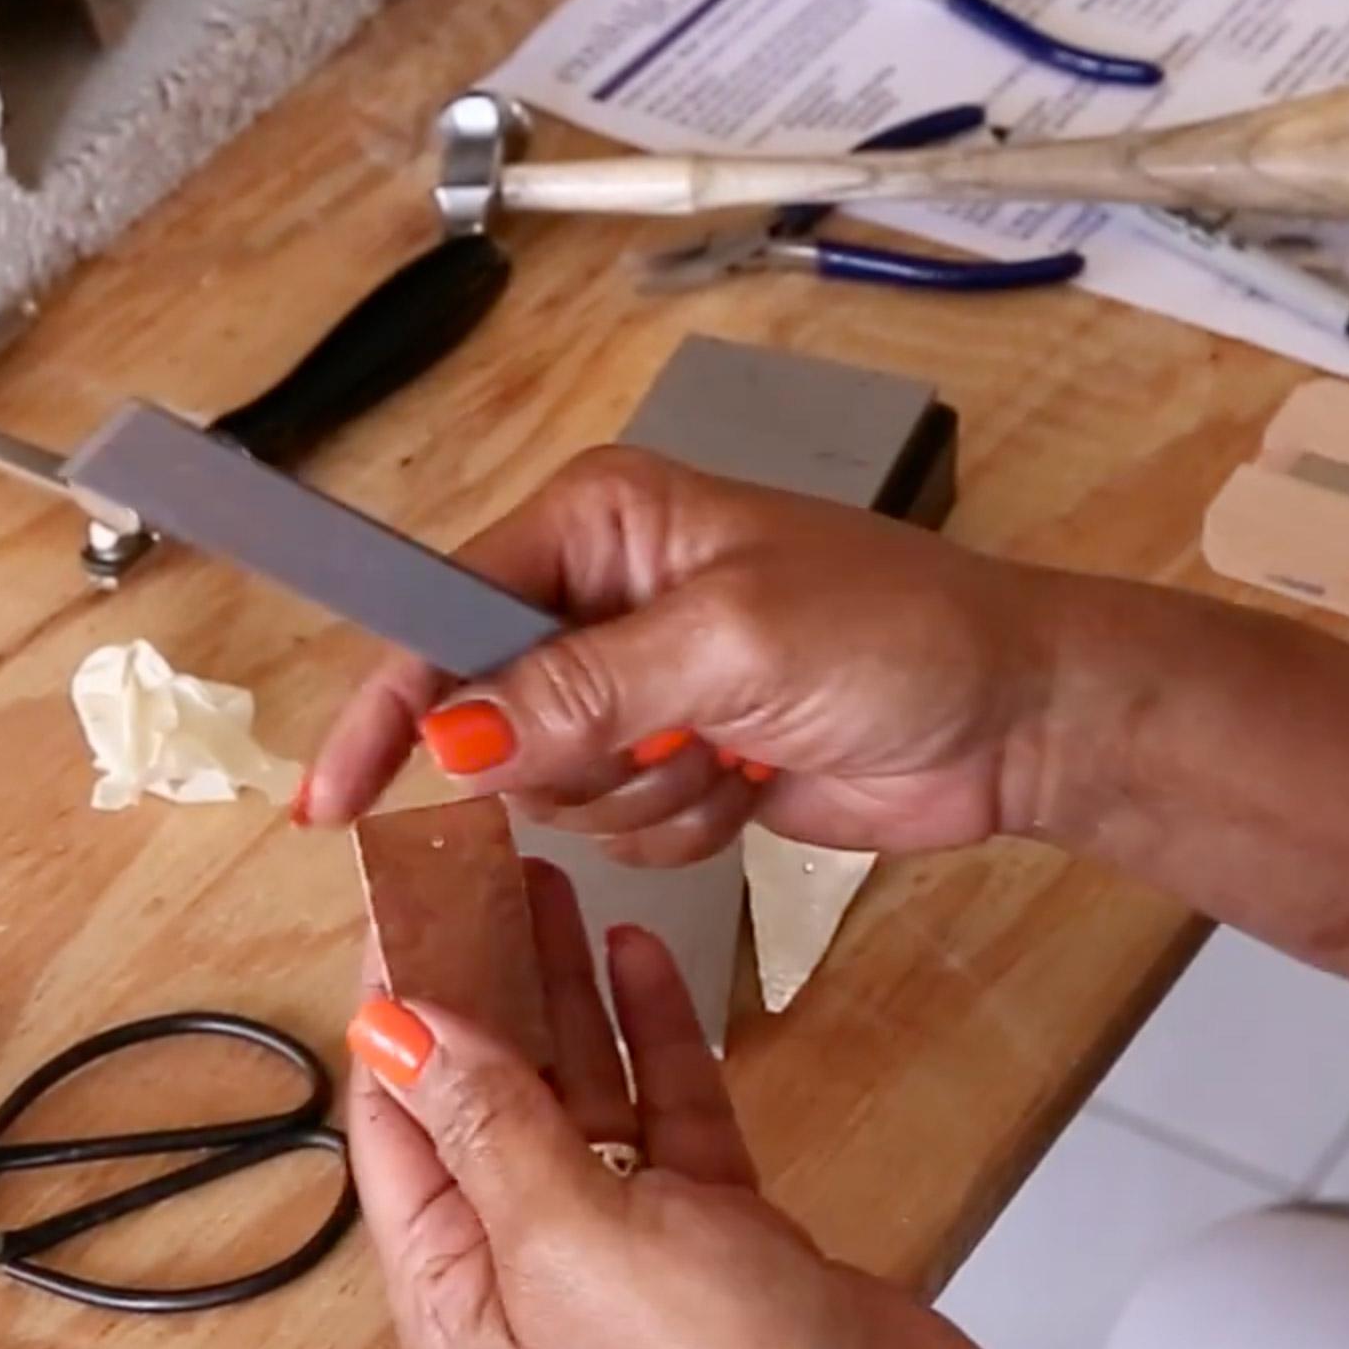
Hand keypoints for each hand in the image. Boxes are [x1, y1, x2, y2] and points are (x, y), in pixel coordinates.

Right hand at [299, 448, 1083, 864]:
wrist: (1014, 716)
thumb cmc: (897, 634)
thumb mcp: (731, 646)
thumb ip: (581, 691)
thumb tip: (451, 736)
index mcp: (597, 521)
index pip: (442, 614)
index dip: (389, 707)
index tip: (334, 799)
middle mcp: (599, 594)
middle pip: (486, 717)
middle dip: (570, 759)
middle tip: (676, 740)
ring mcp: (639, 683)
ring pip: (550, 788)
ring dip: (642, 797)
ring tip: (735, 750)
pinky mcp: (679, 757)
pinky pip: (616, 827)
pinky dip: (681, 824)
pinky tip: (755, 780)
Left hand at [347, 862, 1020, 1348]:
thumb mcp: (572, 1239)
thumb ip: (489, 1125)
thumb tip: (397, 1032)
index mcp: (461, 1293)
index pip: (398, 1124)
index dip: (397, 1009)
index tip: (400, 903)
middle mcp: (532, 1269)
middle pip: (486, 1096)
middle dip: (480, 983)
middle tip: (478, 873)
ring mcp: (628, 1246)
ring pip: (580, 1090)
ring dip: (564, 991)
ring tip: (549, 887)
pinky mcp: (718, 1226)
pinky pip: (667, 1110)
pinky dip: (654, 1032)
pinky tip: (639, 954)